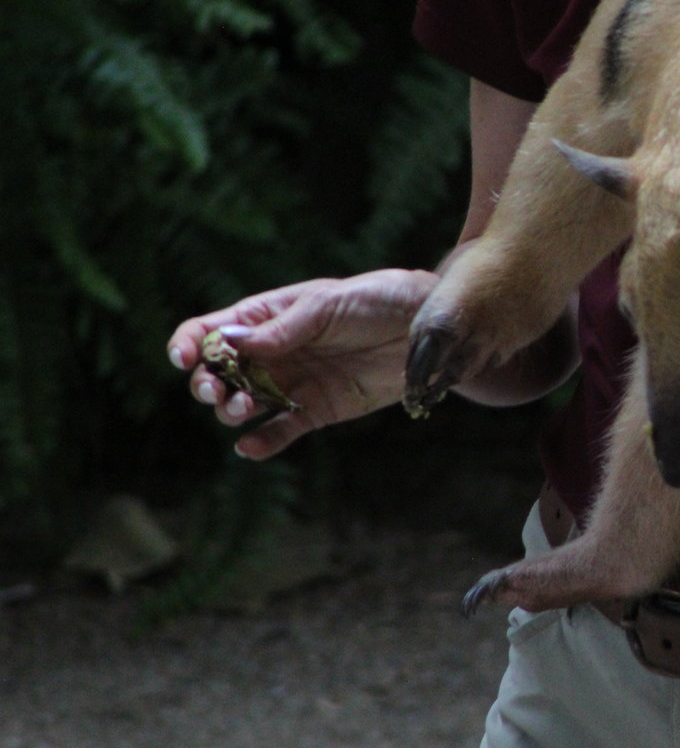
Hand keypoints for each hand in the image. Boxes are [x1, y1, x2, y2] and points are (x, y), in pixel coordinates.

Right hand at [166, 269, 438, 458]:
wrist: (426, 331)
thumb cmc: (377, 300)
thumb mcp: (327, 305)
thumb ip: (280, 328)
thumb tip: (228, 342)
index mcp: (266, 317)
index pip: (210, 330)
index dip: (188, 344)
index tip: (184, 359)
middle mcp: (271, 352)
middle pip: (218, 373)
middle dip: (206, 383)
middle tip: (216, 391)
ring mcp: (291, 383)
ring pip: (243, 404)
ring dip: (232, 410)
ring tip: (247, 408)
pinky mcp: (315, 410)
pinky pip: (280, 431)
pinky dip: (262, 442)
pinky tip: (250, 447)